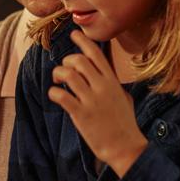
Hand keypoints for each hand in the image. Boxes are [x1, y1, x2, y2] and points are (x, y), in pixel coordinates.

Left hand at [49, 31, 147, 174]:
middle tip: (64, 70)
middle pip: (79, 60)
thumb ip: (114, 84)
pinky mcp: (81, 114)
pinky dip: (53, 93)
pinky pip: (61, 95)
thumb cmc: (125, 124)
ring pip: (68, 74)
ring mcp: (91, 100)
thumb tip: (107, 75)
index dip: (82, 41)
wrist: (125, 147)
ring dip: (58, 74)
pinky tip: (55, 96)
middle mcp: (102, 87)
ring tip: (57, 81)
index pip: (96, 54)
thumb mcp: (124, 97)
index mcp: (112, 81)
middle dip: (66, 61)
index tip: (73, 34)